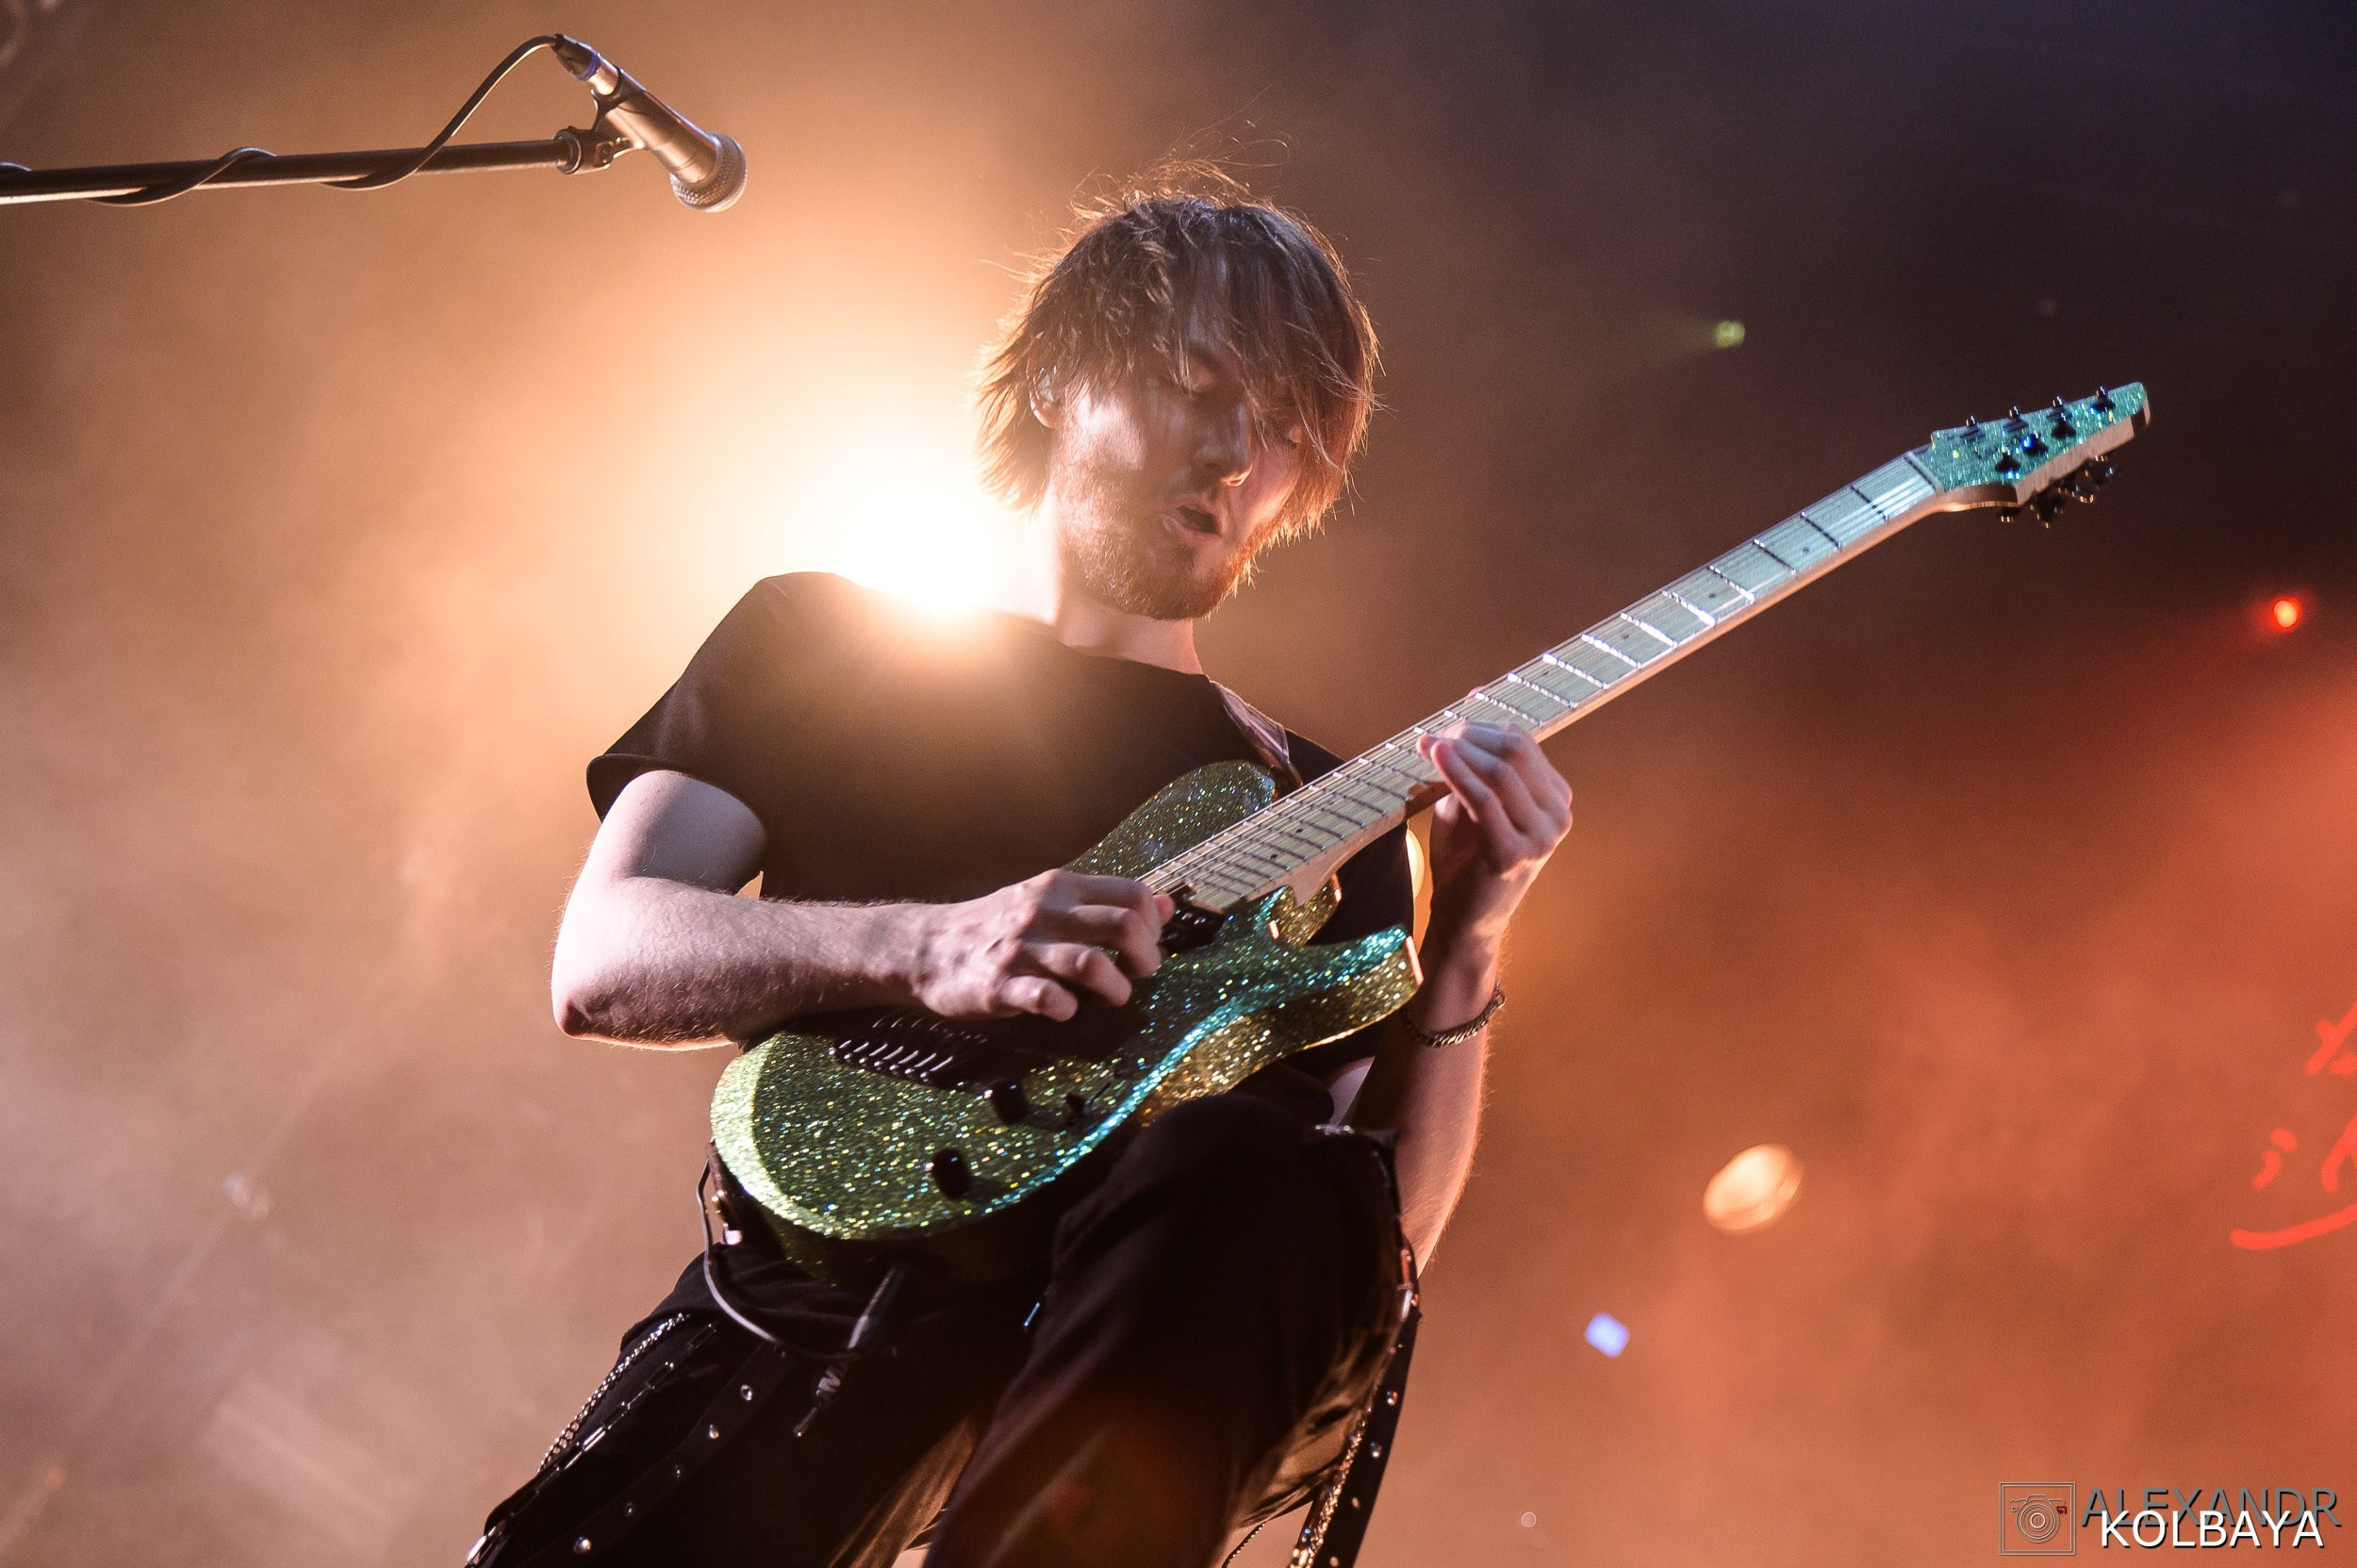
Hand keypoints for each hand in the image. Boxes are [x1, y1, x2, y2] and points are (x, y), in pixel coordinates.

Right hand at [903, 871, 1174, 1020]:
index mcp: (1061, 887)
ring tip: (1112, 997)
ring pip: (1092, 964)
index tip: (1145, 947)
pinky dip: (1068, 1009)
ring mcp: (1022, 949)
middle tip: (1138, 975)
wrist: (928, 946)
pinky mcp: (1000, 986)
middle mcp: (1045, 912)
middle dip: (1146, 957)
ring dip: (1116, 988)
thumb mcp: (1052, 901)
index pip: (1133, 894)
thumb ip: (1107, 902)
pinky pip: (1048, 999)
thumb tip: (1167, 904)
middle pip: (1123, 925)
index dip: (1154, 925)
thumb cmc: (999, 926)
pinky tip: (1066, 1011)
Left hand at [1417, 721, 1572, 943]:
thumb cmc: (1466, 858)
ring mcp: (1541, 837)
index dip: (1482, 726)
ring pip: (1501, 772)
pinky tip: (1435, 757)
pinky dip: (1457, 773)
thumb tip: (1472, 701)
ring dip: (1460, 752)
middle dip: (1471, 735)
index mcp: (1555, 798)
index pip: (1523, 742)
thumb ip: (1475, 761)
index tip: (1447, 721)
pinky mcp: (1514, 853)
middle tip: (1434, 734)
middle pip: (1517, 750)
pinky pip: (1484, 801)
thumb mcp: (1474, 802)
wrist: (1464, 919)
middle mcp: (1557, 815)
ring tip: (1426, 744)